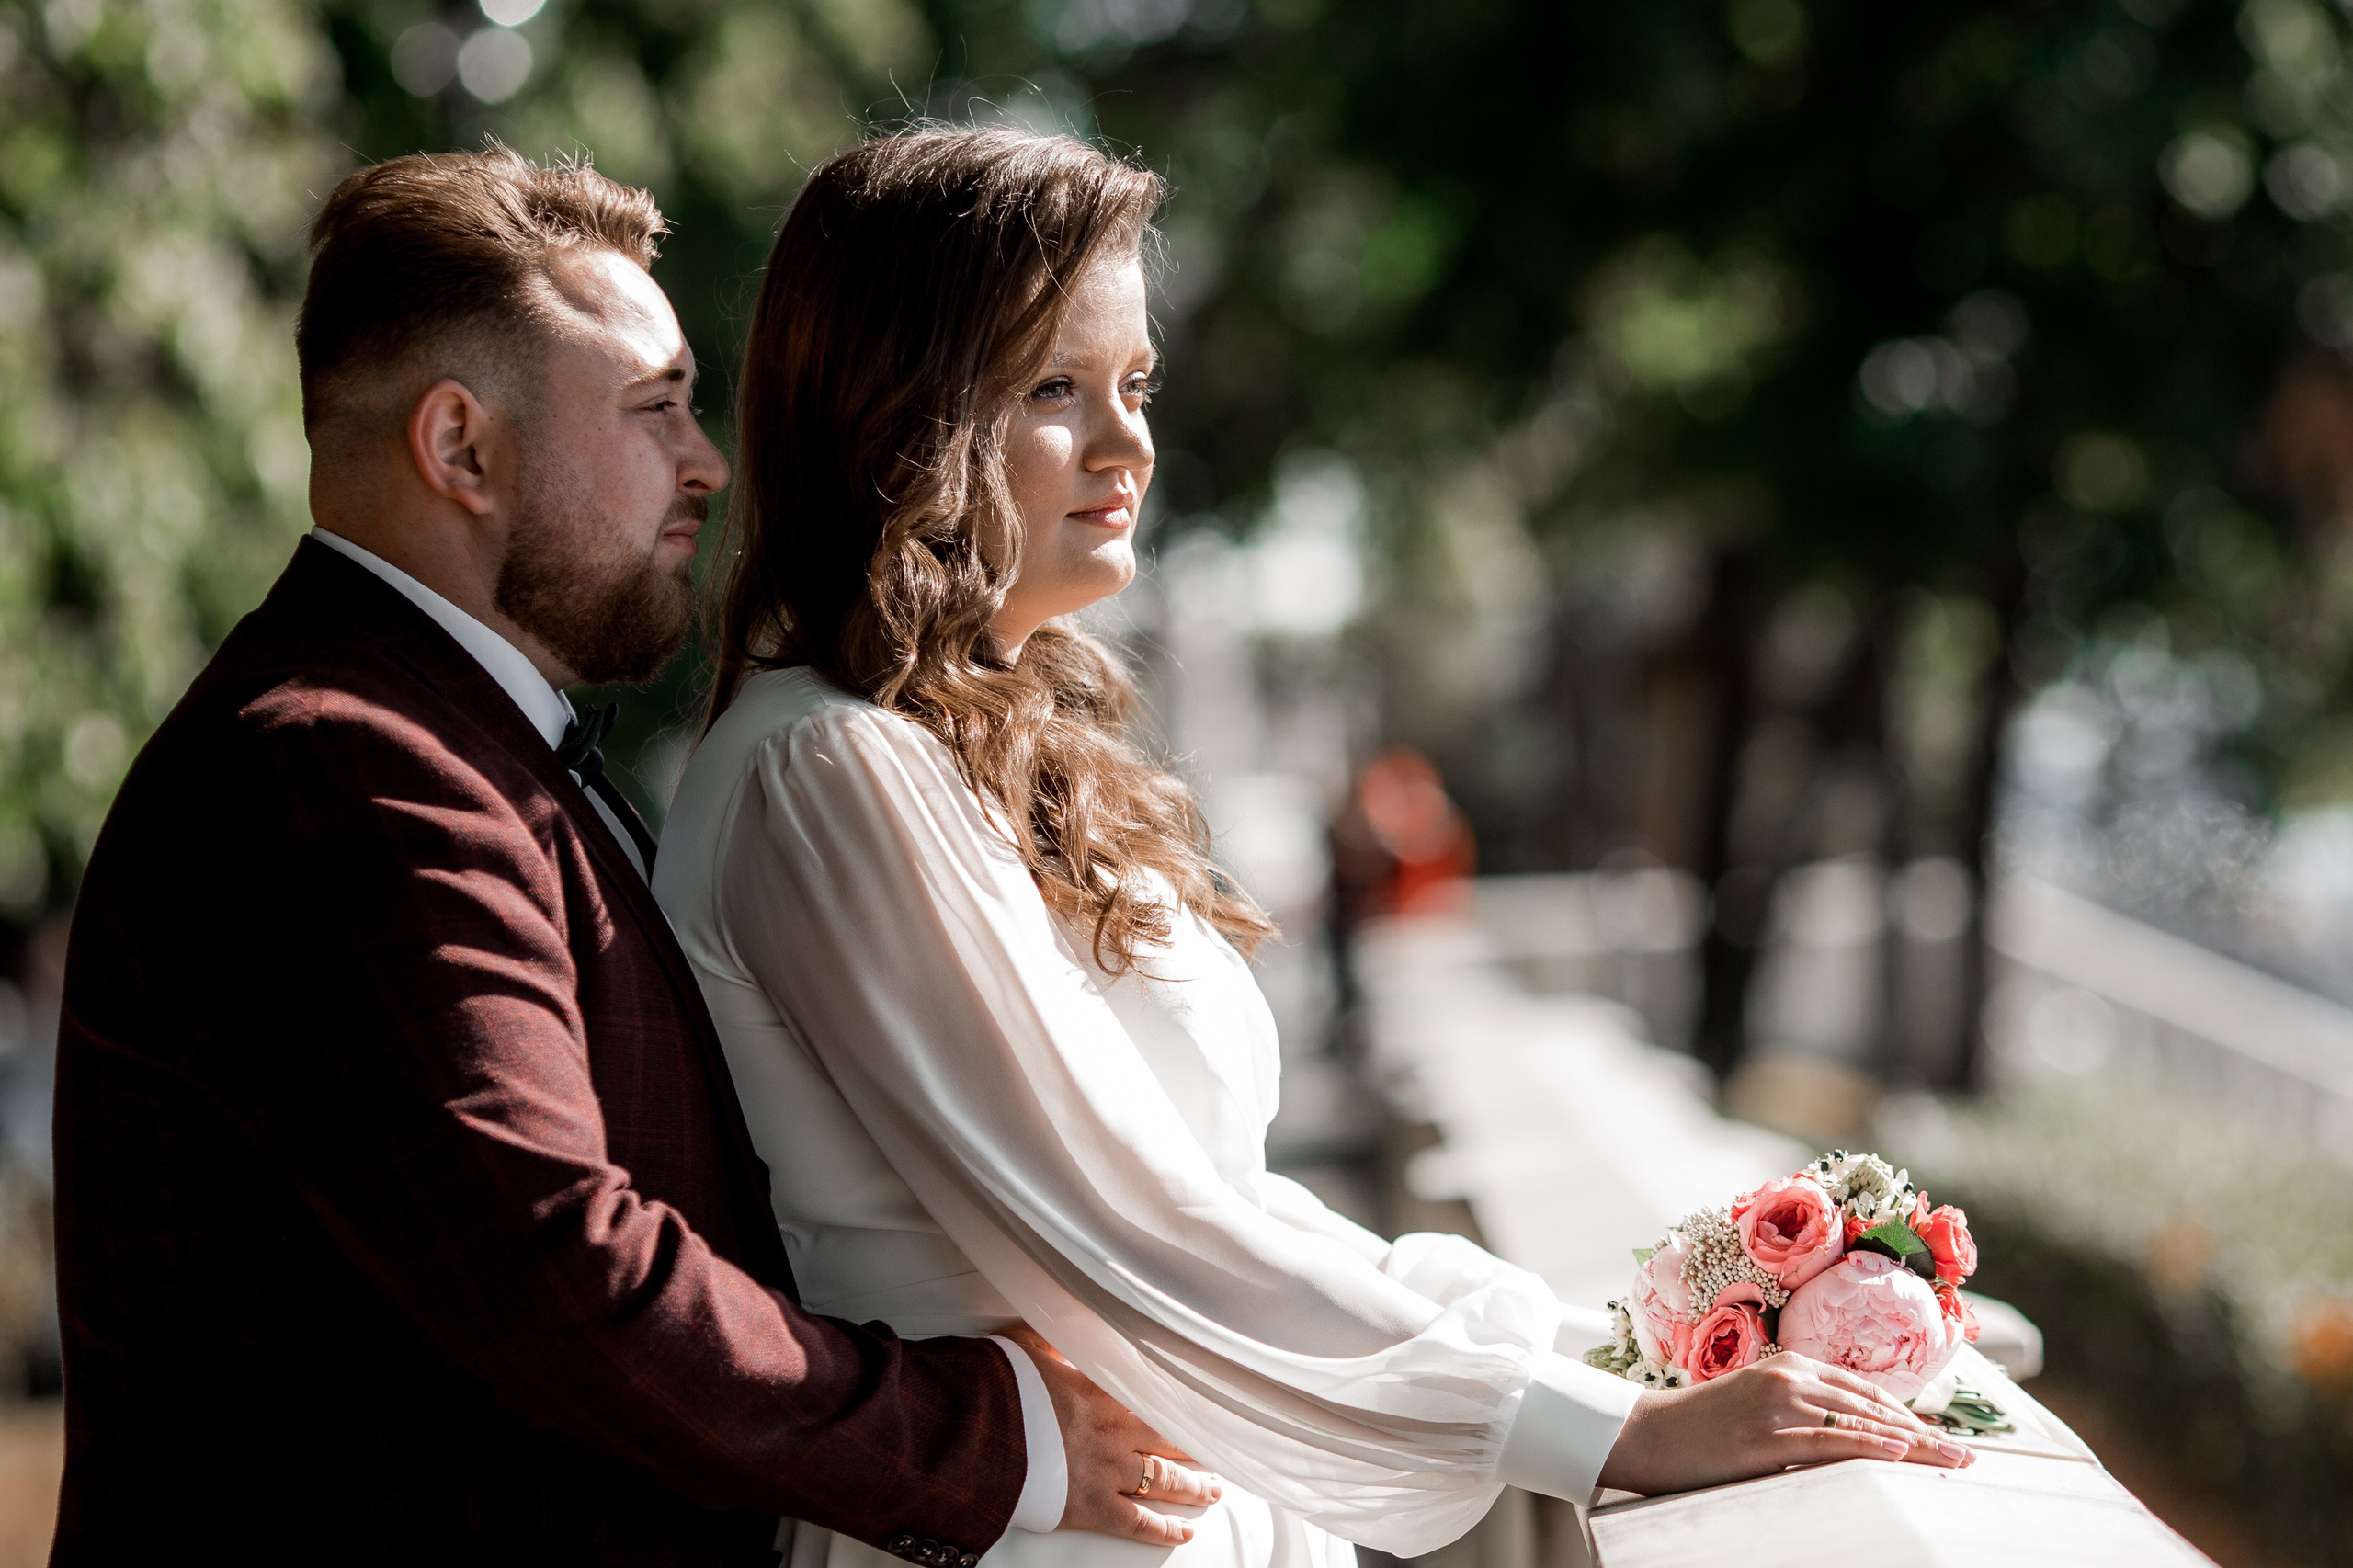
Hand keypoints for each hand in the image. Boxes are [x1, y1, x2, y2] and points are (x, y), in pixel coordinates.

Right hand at [1002, 1325, 1223, 1544]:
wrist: (978, 1432)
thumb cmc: (998, 1388)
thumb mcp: (1025, 1348)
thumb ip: (1050, 1340)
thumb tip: (1058, 1327)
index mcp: (1102, 1390)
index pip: (1153, 1397)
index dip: (1178, 1404)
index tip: (1199, 1407)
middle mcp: (1114, 1430)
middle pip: (1169, 1438)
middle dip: (1196, 1446)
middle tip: (1217, 1450)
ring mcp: (1107, 1470)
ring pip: (1164, 1479)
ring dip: (1193, 1485)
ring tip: (1213, 1489)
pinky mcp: (1093, 1507)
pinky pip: (1139, 1522)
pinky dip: (1165, 1529)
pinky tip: (1184, 1530)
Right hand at [1594, 1353, 1975, 1495]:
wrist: (1646, 1436)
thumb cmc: (1699, 1430)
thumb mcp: (1754, 1409)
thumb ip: (1798, 1415)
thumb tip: (1845, 1441)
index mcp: (1789, 1367)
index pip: (1864, 1392)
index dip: (1907, 1417)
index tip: (1940, 1439)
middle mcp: (1790, 1378)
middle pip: (1874, 1407)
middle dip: (1925, 1433)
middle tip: (1964, 1456)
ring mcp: (1779, 1404)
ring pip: (1862, 1423)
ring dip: (1915, 1445)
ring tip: (1952, 1462)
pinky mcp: (1768, 1435)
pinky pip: (1831, 1441)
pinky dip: (1871, 1447)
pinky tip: (1902, 1455)